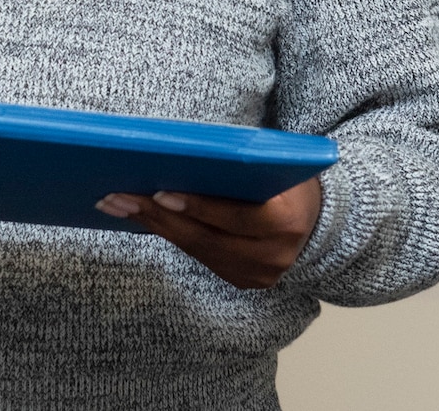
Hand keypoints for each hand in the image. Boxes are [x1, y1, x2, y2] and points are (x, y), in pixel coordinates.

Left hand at [96, 177, 321, 289]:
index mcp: (287, 221)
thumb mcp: (276, 165)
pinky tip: (145, 218)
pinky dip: (172, 236)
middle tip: (118, 197)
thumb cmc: (290, 178)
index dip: (198, 206)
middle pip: (206, 238)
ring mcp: (258, 275)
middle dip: (158, 217)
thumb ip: (242, 166)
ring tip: (119, 205)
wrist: (320, 216)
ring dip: (155, 227)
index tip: (159, 192)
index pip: (236, 217)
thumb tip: (184, 156)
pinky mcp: (244, 281)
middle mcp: (273, 255)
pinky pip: (202, 257)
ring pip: (198, 250)